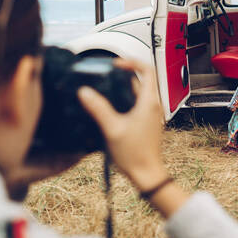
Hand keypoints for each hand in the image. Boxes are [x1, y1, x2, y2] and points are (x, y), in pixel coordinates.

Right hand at [78, 59, 167, 190]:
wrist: (147, 174)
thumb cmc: (135, 154)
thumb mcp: (112, 129)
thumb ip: (98, 108)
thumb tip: (85, 91)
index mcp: (149, 102)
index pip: (147, 70)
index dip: (131, 62)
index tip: (115, 64)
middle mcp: (152, 105)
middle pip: (140, 80)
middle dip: (121, 76)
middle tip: (103, 77)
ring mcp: (150, 114)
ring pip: (136, 93)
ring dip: (121, 89)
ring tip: (102, 91)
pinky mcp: (145, 122)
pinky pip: (135, 104)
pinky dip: (123, 101)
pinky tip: (108, 108)